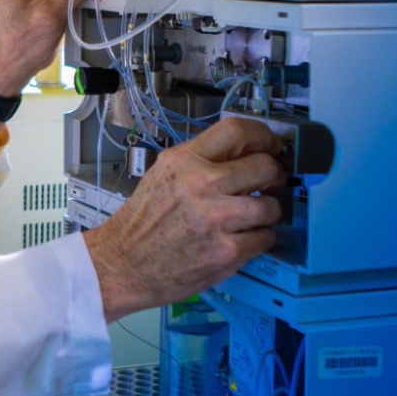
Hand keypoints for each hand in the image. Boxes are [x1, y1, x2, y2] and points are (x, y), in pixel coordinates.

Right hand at [82, 118, 286, 321]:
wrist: (123, 264)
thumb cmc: (143, 223)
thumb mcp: (163, 175)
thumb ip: (200, 161)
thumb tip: (243, 153)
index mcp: (184, 161)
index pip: (237, 131)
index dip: (263, 136)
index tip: (271, 146)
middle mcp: (201, 185)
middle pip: (264, 167)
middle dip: (274, 176)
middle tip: (269, 184)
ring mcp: (217, 219)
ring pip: (272, 206)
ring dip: (267, 213)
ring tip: (252, 218)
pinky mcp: (226, 251)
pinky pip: (266, 238)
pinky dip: (259, 240)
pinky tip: (241, 240)